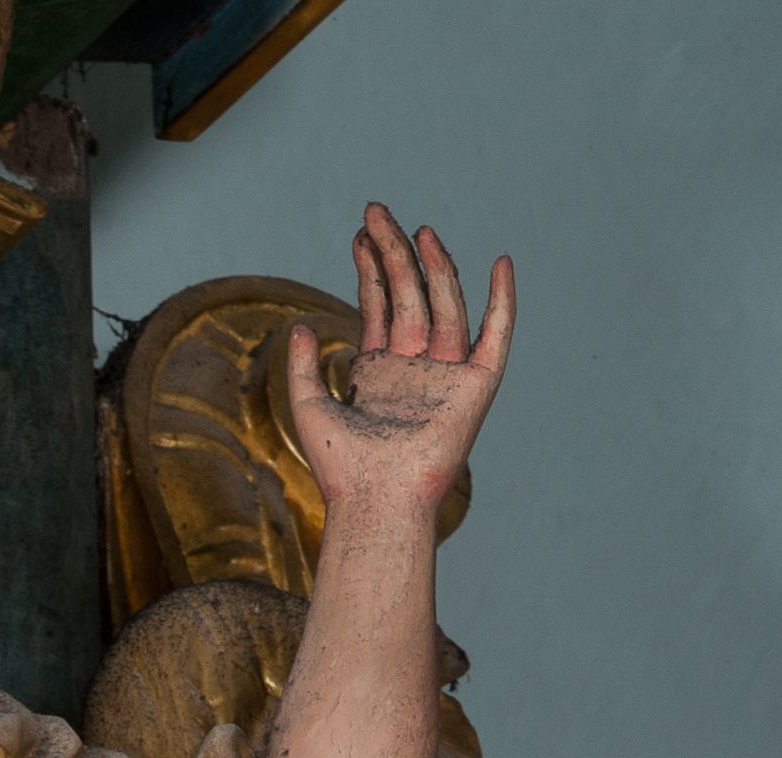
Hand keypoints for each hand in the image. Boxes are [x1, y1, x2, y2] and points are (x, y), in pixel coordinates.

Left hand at [288, 202, 514, 522]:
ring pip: (443, 305)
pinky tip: (499, 265)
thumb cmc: (341, 469)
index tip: (358, 234)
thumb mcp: (309, 408)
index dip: (370, 270)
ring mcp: (446, 375)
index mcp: (380, 372)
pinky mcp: (475, 387)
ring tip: (416, 230)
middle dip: (394, 254)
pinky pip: (495, 336)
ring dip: (433, 266)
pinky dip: (501, 301)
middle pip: (410, 295)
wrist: (375, 502)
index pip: (380, 306)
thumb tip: (299, 326)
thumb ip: (302, 367)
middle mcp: (415, 368)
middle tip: (377, 212)